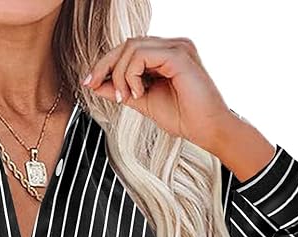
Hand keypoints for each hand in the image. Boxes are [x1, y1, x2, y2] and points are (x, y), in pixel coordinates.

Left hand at [81, 35, 275, 179]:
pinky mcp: (178, 55)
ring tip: (128, 97)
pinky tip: (138, 93)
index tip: (89, 82)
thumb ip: (122, 91)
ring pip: (131, 47)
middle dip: (105, 66)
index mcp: (165, 54)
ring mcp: (177, 47)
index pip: (128, 49)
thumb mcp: (143, 103)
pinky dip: (131, 75)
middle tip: (94, 85)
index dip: (105, 64)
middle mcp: (172, 45)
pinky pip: (141, 56)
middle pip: (126, 44)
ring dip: (120, 74)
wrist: (207, 131)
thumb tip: (96, 84)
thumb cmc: (184, 118)